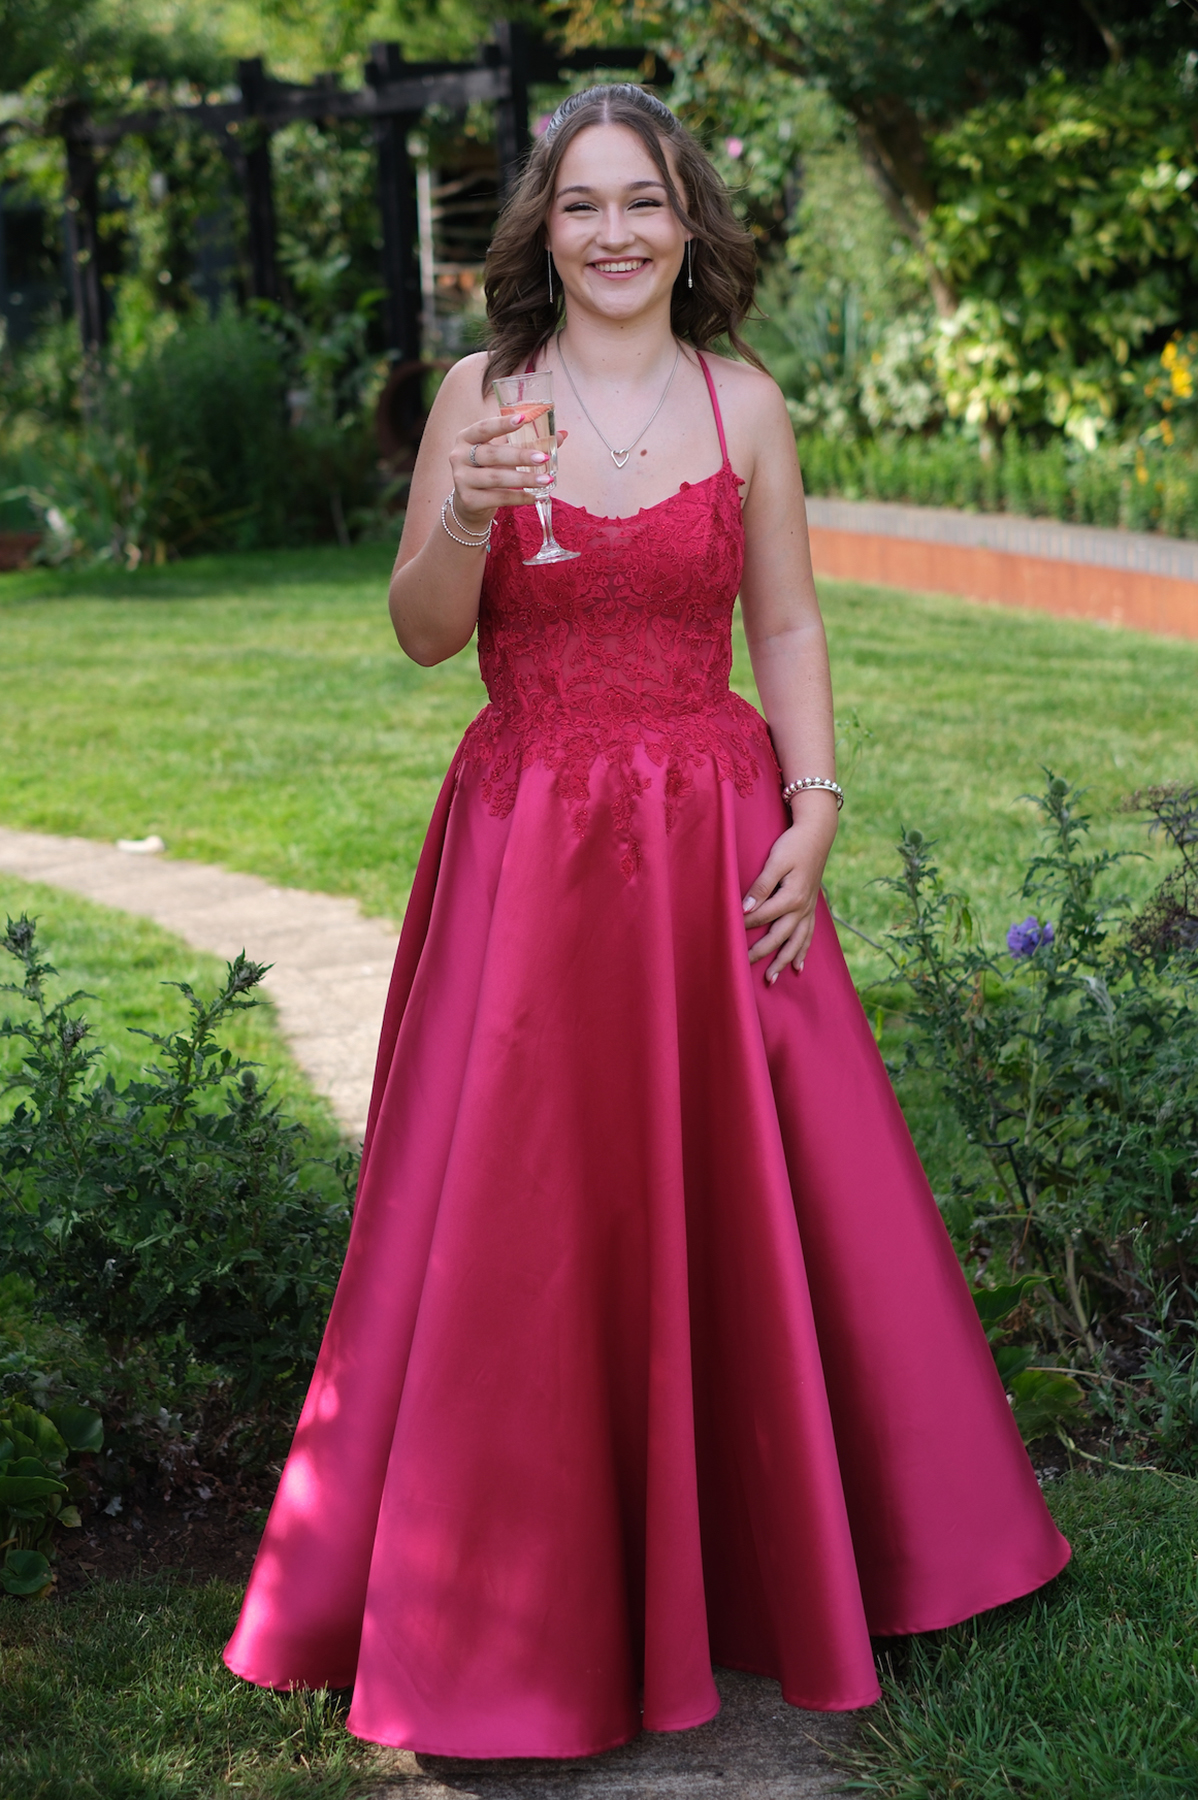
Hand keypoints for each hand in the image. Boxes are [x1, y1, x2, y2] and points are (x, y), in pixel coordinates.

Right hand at [448, 415, 568, 531]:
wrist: (469, 504)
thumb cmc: (489, 470)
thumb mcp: (503, 453)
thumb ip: (527, 442)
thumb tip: (562, 434)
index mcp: (466, 438)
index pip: (484, 427)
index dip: (503, 424)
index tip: (523, 418)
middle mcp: (459, 456)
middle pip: (492, 454)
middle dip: (520, 456)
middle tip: (543, 457)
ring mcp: (461, 479)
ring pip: (496, 477)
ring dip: (523, 479)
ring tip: (546, 480)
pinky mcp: (468, 500)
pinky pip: (498, 498)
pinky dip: (518, 497)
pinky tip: (534, 497)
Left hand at [742, 806, 836, 983]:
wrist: (818, 833)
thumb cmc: (794, 845)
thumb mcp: (776, 861)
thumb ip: (761, 886)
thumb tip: (746, 908)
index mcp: (791, 897)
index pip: (763, 916)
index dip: (745, 924)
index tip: (728, 932)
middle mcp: (801, 908)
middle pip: (779, 937)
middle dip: (761, 953)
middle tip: (742, 966)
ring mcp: (808, 909)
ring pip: (796, 942)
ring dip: (783, 961)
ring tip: (772, 979)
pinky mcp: (811, 908)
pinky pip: (808, 935)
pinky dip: (803, 952)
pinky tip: (798, 967)